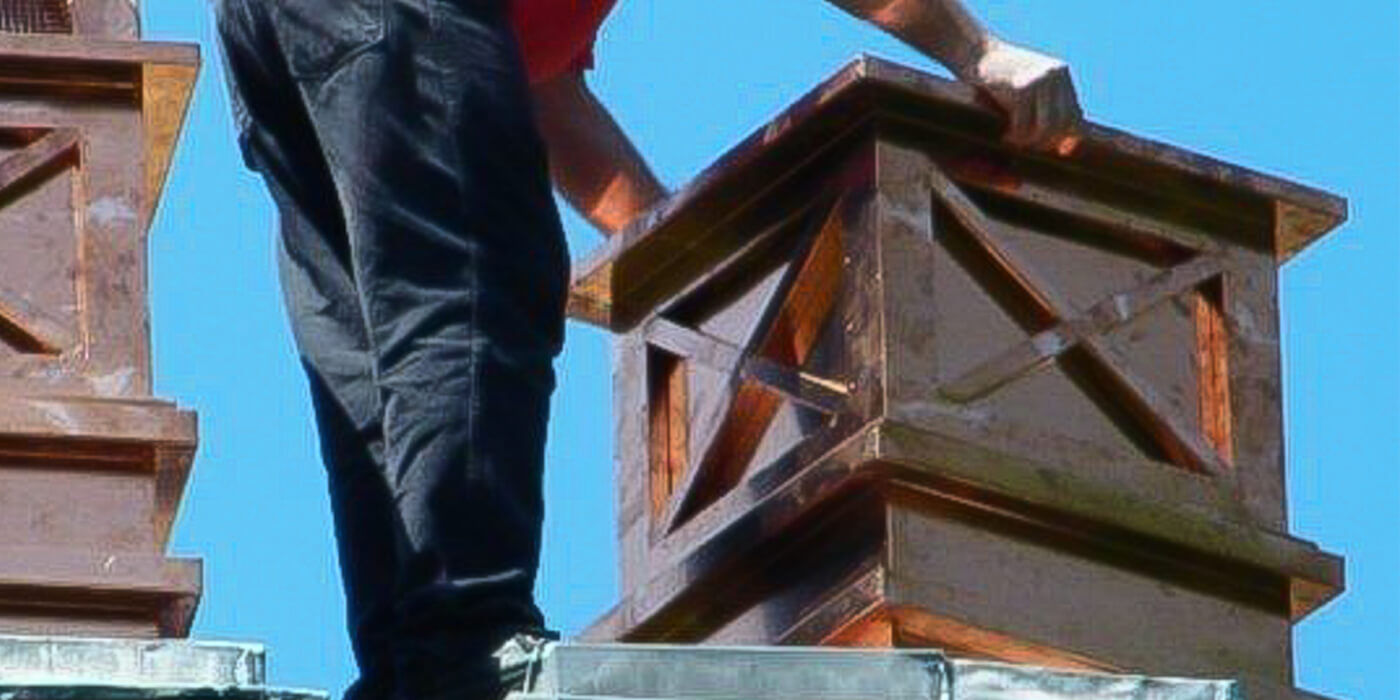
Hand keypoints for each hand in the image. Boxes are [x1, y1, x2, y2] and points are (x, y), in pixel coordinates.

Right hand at [968, 39, 1082, 152]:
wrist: (975, 52)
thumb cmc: (999, 74)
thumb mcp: (1029, 83)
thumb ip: (1046, 103)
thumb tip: (1065, 143)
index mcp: (1061, 74)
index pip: (1076, 115)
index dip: (1069, 138)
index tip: (1059, 151)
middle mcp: (1055, 75)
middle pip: (1064, 125)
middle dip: (1046, 142)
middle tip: (1028, 146)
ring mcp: (1039, 80)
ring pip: (1046, 128)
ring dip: (1030, 142)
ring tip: (1015, 142)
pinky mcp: (1021, 88)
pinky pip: (1024, 125)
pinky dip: (1015, 136)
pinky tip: (1005, 136)